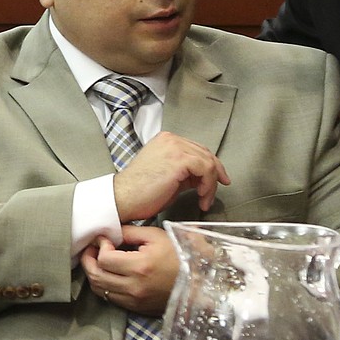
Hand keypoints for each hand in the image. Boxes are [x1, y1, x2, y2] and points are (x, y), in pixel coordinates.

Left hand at [81, 226, 178, 313]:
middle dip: (89, 260)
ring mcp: (134, 300)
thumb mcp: (157, 236)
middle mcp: (134, 286)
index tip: (104, 239)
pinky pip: (110, 298)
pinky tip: (109, 274)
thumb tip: (111, 232)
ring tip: (97, 261)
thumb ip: (131, 232)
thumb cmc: (180, 255)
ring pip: (99, 290)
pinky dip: (104, 285)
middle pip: (96, 276)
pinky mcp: (136, 307)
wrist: (199, 282)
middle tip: (91, 249)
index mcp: (140, 266)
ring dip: (94, 274)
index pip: (104, 259)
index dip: (99, 246)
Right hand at [112, 131, 230, 222]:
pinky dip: (208, 185)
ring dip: (211, 184)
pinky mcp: (180, 159)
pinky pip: (206, 169)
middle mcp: (171, 139)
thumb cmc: (139, 193)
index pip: (196, 149)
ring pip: (208, 162)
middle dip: (215, 174)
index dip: (210, 165)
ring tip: (204, 199)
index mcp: (166, 141)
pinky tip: (200, 196)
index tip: (217, 179)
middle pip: (205, 153)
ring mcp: (176, 147)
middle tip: (215, 190)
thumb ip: (185, 172)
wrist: (122, 199)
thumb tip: (201, 178)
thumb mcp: (167, 177)